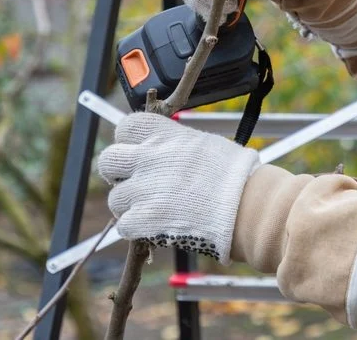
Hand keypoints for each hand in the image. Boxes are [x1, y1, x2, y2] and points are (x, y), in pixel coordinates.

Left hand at [97, 112, 260, 263]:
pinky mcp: (144, 219)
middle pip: (109, 161)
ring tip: (154, 209)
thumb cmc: (235, 174)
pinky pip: (124, 225)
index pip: (126, 127)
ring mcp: (144, 189)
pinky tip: (156, 227)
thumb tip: (162, 148)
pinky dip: (137, 229)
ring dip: (131, 205)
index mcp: (165, 134)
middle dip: (119, 174)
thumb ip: (176, 144)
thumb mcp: (205, 144)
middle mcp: (149, 158)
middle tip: (138, 183)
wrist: (248, 204)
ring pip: (116, 198)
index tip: (139, 152)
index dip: (129, 141)